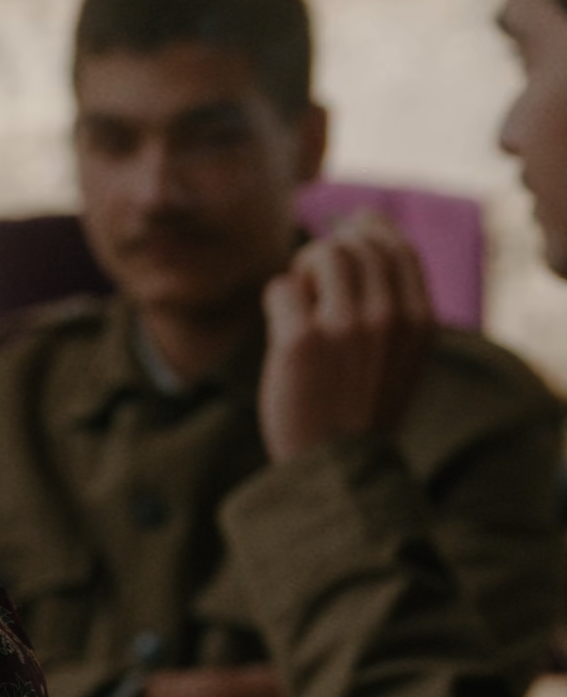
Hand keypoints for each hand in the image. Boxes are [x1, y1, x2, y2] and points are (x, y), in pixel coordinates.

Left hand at [258, 211, 432, 461]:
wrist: (336, 465)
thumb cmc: (359, 404)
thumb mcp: (398, 353)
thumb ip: (392, 300)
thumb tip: (363, 231)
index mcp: (419, 321)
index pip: (397, 249)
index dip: (367, 232)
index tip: (345, 233)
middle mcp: (390, 318)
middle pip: (355, 245)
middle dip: (327, 254)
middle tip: (314, 285)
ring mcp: (346, 327)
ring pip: (321, 255)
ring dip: (302, 271)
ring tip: (300, 305)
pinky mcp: (301, 340)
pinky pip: (281, 287)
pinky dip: (277, 301)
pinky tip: (282, 327)